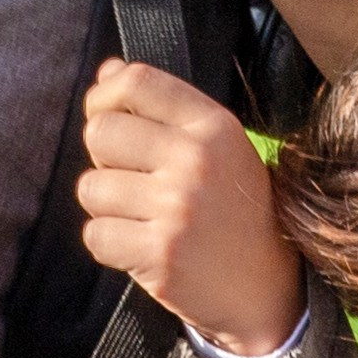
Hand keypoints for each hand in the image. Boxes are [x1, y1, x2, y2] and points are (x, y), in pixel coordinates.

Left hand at [77, 58, 304, 357]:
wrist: (266, 288)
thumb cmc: (232, 208)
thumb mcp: (215, 146)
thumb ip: (162, 105)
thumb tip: (107, 70)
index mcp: (213, 125)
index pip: (136, 81)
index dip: (104, 96)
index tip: (107, 117)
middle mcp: (195, 160)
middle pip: (100, 131)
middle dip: (104, 157)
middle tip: (131, 177)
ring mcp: (177, 209)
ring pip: (91, 187)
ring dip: (106, 205)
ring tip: (140, 215)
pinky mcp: (160, 256)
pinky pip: (95, 234)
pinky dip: (109, 242)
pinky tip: (139, 244)